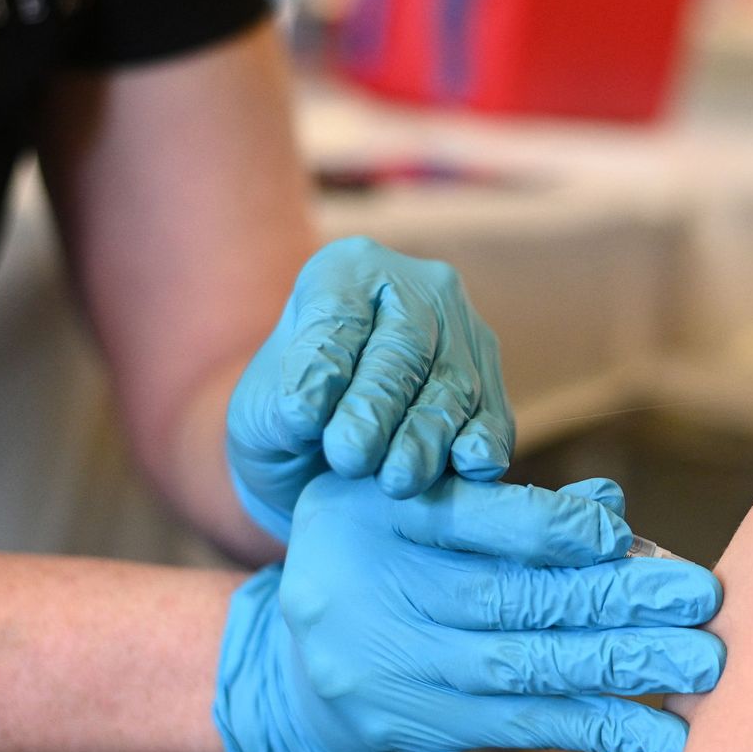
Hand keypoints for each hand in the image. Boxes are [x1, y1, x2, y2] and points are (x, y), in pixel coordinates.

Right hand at [212, 474, 724, 751]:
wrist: (292, 668)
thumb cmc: (379, 556)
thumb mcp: (412, 500)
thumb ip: (504, 501)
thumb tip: (612, 507)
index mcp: (372, 510)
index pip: (471, 519)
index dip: (551, 527)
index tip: (623, 534)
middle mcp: (371, 589)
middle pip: (511, 598)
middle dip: (615, 600)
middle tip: (699, 597)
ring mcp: (392, 666)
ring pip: (524, 668)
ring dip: (622, 668)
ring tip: (698, 663)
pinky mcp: (418, 725)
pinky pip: (521, 727)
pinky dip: (597, 728)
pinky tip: (659, 732)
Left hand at [226, 237, 514, 540]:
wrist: (323, 466)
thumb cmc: (287, 424)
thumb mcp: (258, 412)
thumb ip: (283, 406)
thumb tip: (310, 412)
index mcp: (347, 271)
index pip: (338, 312)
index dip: (325, 365)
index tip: (302, 419)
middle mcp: (416, 288)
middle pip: (404, 345)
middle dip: (377, 405)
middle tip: (350, 456)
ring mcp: (465, 336)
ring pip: (452, 384)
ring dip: (425, 435)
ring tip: (396, 480)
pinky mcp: (494, 391)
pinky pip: (493, 418)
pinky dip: (481, 446)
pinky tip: (464, 470)